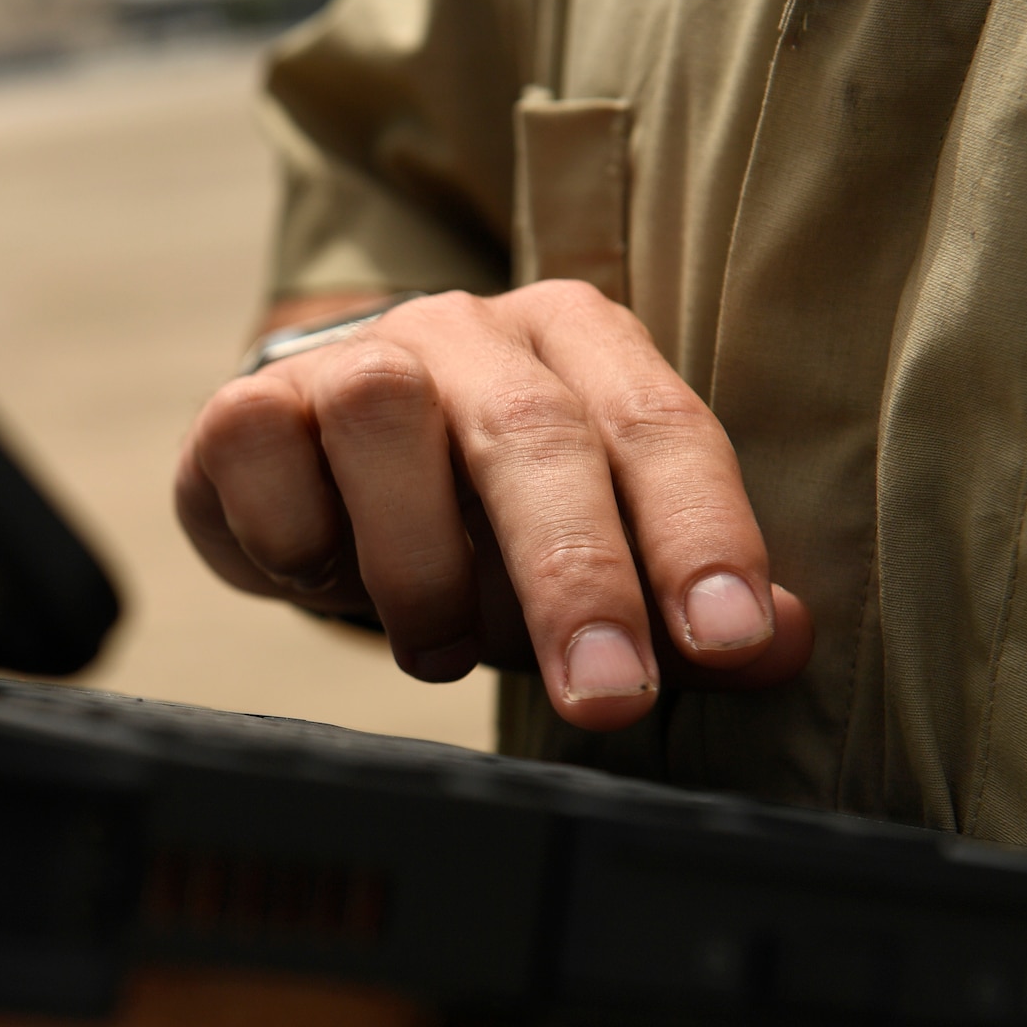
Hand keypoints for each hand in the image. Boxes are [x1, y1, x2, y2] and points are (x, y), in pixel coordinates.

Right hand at [177, 282, 814, 731]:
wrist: (304, 472)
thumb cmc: (464, 524)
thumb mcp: (581, 563)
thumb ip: (678, 603)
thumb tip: (778, 644)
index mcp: (579, 345)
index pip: (661, 428)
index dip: (701, 535)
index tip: (728, 641)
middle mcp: (470, 331)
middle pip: (533, 430)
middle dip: (575, 574)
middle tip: (603, 695)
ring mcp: (352, 357)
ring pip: (386, 422)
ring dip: (421, 569)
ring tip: (433, 645)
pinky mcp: (247, 404)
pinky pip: (270, 466)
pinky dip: (301, 548)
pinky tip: (321, 573)